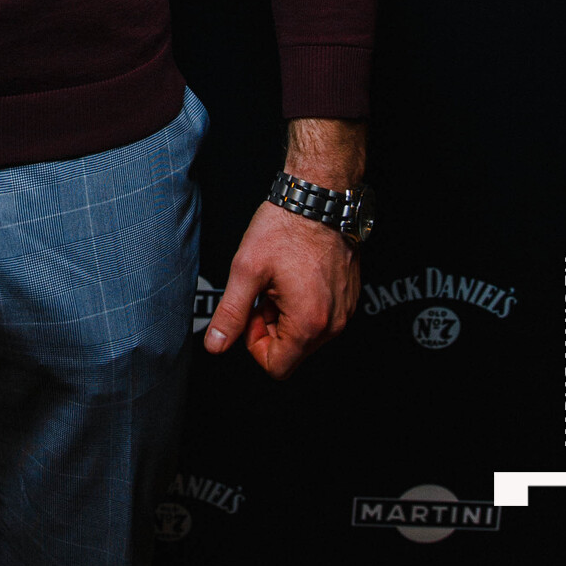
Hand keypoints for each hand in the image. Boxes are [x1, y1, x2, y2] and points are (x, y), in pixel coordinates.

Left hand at [202, 200, 359, 378]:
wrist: (318, 197)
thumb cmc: (285, 227)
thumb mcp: (247, 269)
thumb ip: (230, 313)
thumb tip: (216, 344)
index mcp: (308, 322)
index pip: (277, 367)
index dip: (255, 343)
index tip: (252, 312)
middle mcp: (333, 323)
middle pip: (292, 352)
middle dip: (271, 327)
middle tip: (264, 291)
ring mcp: (344, 311)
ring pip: (307, 335)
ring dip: (287, 315)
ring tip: (281, 279)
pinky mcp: (349, 298)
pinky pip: (322, 317)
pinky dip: (304, 303)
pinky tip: (296, 275)